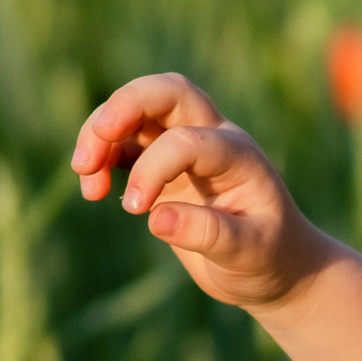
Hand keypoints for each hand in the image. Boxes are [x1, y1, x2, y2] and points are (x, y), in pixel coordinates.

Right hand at [71, 73, 324, 312]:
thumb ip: (208, 234)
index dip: (153, 168)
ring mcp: (188, 147)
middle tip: (96, 138)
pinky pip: (126, 142)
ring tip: (85, 176)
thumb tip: (157, 219)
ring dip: (102, 133)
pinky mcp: (165, 164)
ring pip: (138, 112)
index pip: (187, 140)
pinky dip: (103, 155)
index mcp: (238, 156)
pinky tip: (93, 187)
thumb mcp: (248, 253)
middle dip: (125, 105)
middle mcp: (214, 139)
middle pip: (166, 92)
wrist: (276, 267)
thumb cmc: (268, 258)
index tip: (136, 211)